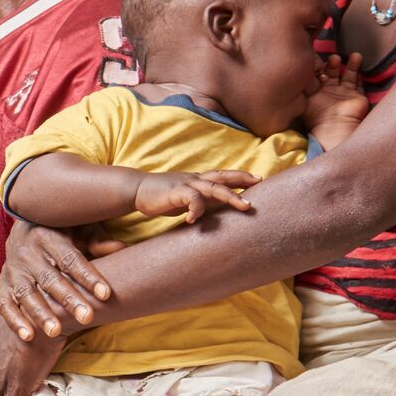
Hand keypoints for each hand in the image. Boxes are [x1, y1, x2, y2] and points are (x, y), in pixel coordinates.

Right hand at [0, 220, 117, 343]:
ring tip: (56, 332)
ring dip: (41, 314)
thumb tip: (119, 247)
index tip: (106, 294)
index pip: (70, 259)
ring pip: (27, 294)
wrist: (23, 231)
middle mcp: (27, 253)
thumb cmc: (61, 233)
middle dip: (69, 299)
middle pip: (50, 279)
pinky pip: (6, 305)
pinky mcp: (3, 286)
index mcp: (48, 237)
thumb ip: (96, 240)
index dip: (88, 277)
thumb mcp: (79, 231)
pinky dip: (15, 321)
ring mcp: (13, 271)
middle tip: (87, 318)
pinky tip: (28, 336)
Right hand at [130, 170, 259, 222]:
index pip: (223, 175)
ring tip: (244, 206)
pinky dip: (197, 209)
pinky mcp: (176, 192)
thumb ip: (203, 201)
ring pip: (214, 187)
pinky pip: (192, 199)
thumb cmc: (162, 197)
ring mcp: (186, 184)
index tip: (258, 179)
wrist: (137, 190)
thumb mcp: (186, 198)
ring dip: (230, 196)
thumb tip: (219, 210)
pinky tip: (195, 220)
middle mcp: (195, 179)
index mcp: (199, 180)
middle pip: (223, 177)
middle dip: (242, 179)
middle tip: (259, 182)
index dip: (240, 176)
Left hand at [306, 51, 369, 133]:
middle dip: (333, 64)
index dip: (319, 67)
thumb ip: (303, 84)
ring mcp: (345, 94)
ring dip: (351, 64)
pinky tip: (359, 61)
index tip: (318, 63)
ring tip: (354, 55)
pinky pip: (360, 83)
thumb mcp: (305, 98)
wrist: (333, 127)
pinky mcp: (357, 97)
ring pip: (349, 75)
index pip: (318, 75)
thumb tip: (299, 70)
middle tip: (334, 58)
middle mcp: (331, 92)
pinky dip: (360, 72)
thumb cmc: (315, 115)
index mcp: (317, 93)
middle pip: (333, 73)